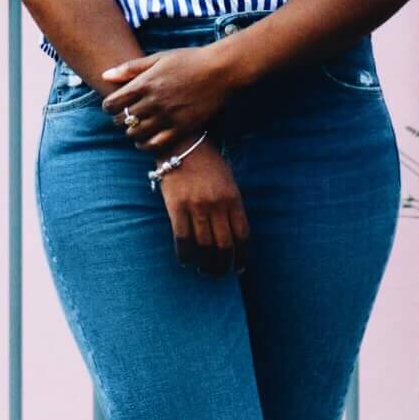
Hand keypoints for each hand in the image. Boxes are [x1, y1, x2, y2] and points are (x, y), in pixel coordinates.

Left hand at [99, 43, 234, 157]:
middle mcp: (153, 101)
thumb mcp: (158, 58)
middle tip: (125, 117)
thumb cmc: (189, 60)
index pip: (113, 103)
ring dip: (131, 133)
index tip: (113, 106)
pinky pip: (156, 145)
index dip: (108, 107)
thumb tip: (104, 75)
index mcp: (145, 83)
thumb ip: (130, 68)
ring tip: (136, 128)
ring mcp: (167, 116)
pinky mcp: (182, 128)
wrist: (220, 70)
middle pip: (122, 120)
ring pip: (136, 134)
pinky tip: (146, 142)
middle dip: (119, 119)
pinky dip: (146, 146)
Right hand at [158, 138, 249, 276]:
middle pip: (223, 245)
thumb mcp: (229, 182)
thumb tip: (234, 234)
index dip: (242, 256)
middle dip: (223, 264)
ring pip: (203, 246)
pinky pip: (182, 238)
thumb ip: (232, 206)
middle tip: (219, 274)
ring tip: (204, 271)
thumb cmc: (208, 164)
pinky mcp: (176, 207)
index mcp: (233, 199)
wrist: (183, 145)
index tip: (239, 268)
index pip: (242, 235)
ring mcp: (196, 207)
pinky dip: (185, 254)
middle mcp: (217, 205)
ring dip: (205, 264)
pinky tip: (186, 261)